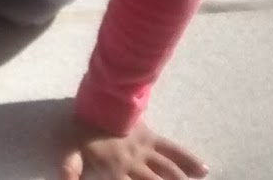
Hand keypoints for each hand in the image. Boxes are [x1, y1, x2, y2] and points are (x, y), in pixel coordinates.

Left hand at [62, 119, 207, 179]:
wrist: (96, 100)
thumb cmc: (82, 128)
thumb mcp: (69, 153)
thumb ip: (70, 172)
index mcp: (115, 172)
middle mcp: (134, 166)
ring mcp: (146, 152)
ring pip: (169, 172)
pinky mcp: (152, 138)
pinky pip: (174, 151)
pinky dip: (189, 160)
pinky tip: (203, 170)